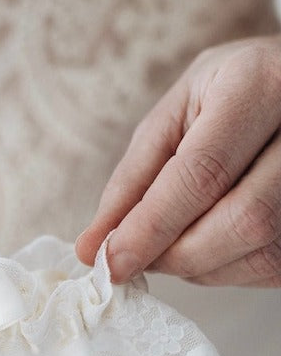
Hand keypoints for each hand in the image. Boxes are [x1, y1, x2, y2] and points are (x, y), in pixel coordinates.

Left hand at [75, 34, 280, 287]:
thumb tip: (91, 248)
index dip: (150, 228)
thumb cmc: (224, 97)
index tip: (110, 262)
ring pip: (260, 252)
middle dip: (176, 254)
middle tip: (136, 257)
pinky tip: (210, 241)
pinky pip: (272, 266)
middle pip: (243, 220)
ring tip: (173, 239)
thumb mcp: (169, 120)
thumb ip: (130, 183)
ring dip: (199, 266)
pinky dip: (225, 269)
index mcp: (258, 86)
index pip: (202, 175)